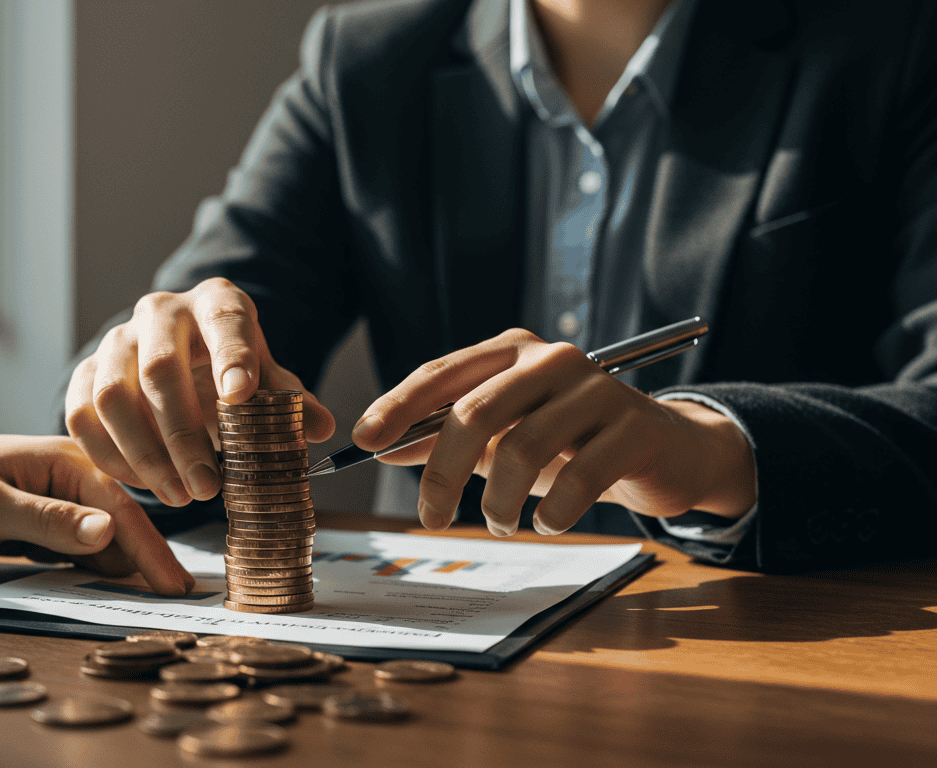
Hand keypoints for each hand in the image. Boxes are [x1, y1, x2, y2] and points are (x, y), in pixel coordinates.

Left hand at [0, 430, 194, 595]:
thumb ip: (48, 520)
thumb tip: (109, 533)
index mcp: (65, 460)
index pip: (122, 508)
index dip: (151, 549)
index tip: (174, 586)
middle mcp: (69, 476)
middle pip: (122, 524)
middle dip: (150, 559)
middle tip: (180, 598)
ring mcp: (56, 500)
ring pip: (103, 539)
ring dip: (127, 566)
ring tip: (157, 598)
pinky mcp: (41, 522)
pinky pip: (78, 548)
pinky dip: (96, 568)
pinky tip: (111, 588)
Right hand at [65, 277, 334, 505]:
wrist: (179, 356)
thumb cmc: (229, 367)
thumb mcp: (265, 378)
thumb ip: (289, 401)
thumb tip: (322, 427)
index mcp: (215, 303)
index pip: (224, 323)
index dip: (231, 358)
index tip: (241, 396)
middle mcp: (160, 312)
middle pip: (159, 369)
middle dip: (182, 435)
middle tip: (207, 487)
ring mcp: (116, 340)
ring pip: (112, 396)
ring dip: (144, 454)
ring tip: (178, 496)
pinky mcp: (86, 370)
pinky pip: (81, 414)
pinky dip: (109, 455)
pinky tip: (142, 484)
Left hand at [353, 329, 756, 535]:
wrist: (666, 451)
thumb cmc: (572, 443)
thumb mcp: (503, 437)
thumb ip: (445, 437)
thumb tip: (384, 448)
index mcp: (513, 352)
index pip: (443, 373)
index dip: (398, 405)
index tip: (365, 441)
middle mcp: (552, 360)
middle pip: (475, 412)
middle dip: (442, 471)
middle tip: (429, 516)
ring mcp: (597, 391)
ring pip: (523, 449)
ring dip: (499, 501)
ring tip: (499, 523)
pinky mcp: (633, 429)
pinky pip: (578, 477)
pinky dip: (552, 511)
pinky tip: (547, 522)